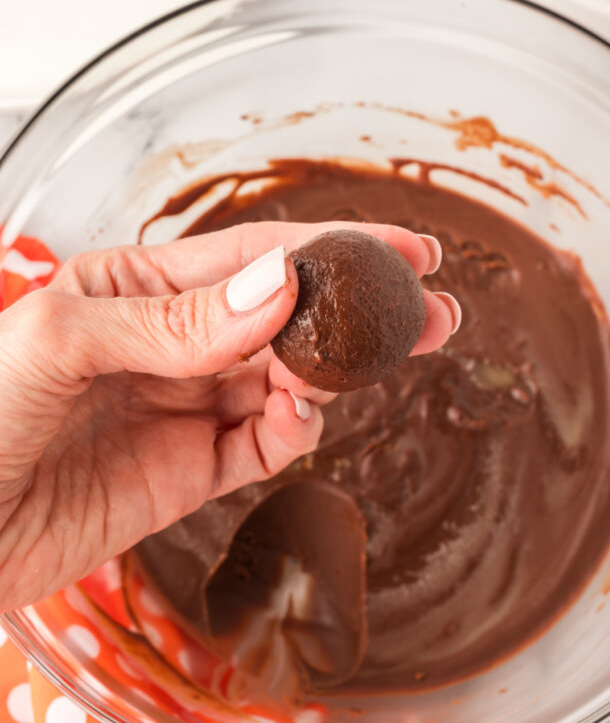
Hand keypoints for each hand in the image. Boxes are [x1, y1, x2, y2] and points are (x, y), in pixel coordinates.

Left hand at [0, 222, 457, 611]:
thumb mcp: (61, 341)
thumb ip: (174, 319)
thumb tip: (279, 287)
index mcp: (136, 287)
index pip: (252, 258)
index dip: (334, 248)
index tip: (406, 248)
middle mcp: (172, 341)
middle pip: (288, 317)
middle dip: (362, 312)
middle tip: (434, 312)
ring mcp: (186, 407)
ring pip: (288, 379)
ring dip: (338, 370)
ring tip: (382, 360)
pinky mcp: (193, 473)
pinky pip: (266, 444)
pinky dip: (297, 429)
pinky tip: (304, 414)